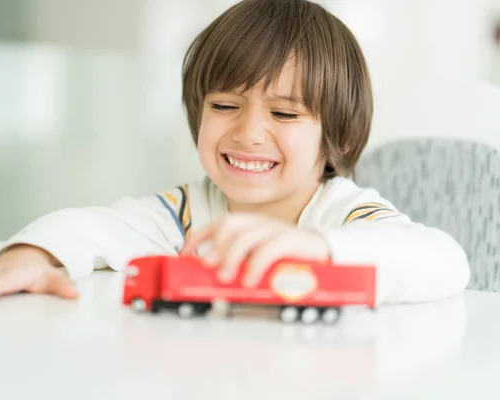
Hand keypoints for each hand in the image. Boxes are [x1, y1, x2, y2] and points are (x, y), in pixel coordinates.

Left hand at [181, 213, 329, 286]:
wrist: (327, 254)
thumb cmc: (290, 259)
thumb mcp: (260, 260)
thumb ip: (241, 262)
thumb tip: (214, 276)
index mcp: (251, 225)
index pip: (219, 223)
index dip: (199, 236)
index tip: (185, 253)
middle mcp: (261, 223)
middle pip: (230, 224)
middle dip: (215, 244)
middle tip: (207, 265)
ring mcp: (277, 229)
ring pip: (247, 235)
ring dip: (231, 256)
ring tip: (225, 277)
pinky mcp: (293, 239)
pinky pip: (270, 247)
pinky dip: (256, 263)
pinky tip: (249, 278)